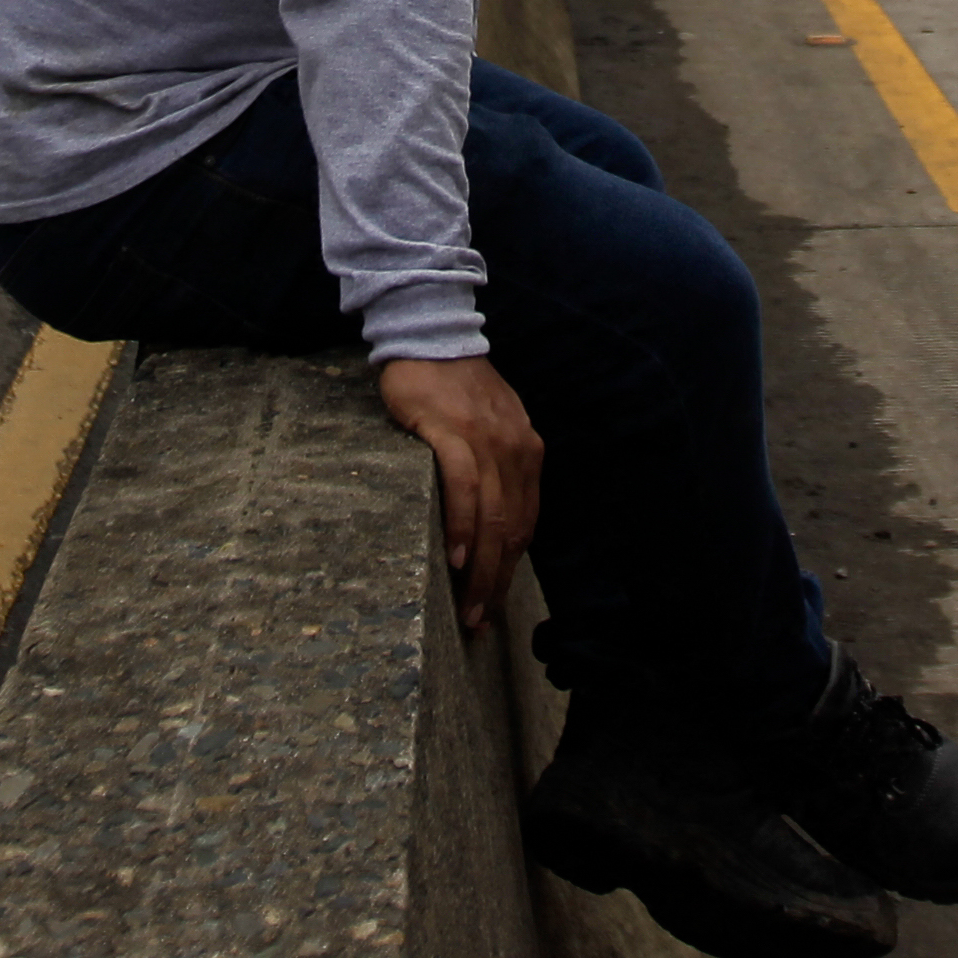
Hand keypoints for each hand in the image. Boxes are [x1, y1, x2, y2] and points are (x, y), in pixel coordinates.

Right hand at [377, 353, 543, 638]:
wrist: (430, 337)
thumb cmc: (455, 390)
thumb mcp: (491, 429)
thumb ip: (497, 470)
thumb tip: (490, 526)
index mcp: (528, 453)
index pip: (525, 524)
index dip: (511, 570)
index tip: (494, 606)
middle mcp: (516, 449)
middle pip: (511, 529)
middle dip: (497, 582)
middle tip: (479, 621)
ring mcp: (486, 440)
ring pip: (491, 517)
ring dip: (481, 568)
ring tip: (467, 605)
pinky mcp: (451, 431)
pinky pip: (463, 487)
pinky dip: (463, 525)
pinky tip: (456, 556)